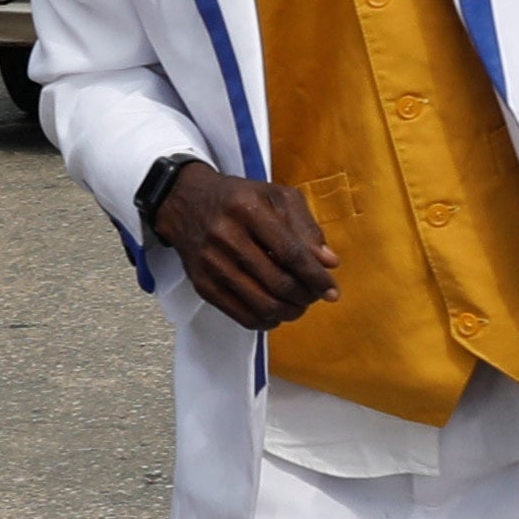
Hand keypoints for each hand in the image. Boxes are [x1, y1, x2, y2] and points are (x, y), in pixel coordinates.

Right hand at [142, 157, 343, 328]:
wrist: (185, 203)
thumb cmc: (240, 200)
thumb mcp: (277, 198)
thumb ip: (306, 227)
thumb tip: (329, 263)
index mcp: (248, 209)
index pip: (291, 253)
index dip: (316, 277)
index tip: (332, 290)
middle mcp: (226, 236)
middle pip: (278, 283)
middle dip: (305, 297)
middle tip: (314, 296)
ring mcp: (211, 264)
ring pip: (262, 305)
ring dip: (289, 312)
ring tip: (298, 305)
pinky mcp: (202, 285)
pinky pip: (242, 316)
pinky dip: (267, 321)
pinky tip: (276, 312)